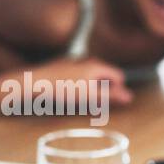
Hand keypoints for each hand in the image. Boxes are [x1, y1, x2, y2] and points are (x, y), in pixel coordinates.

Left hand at [18, 57, 132, 106]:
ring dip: (92, 89)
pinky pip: (79, 76)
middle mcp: (86, 59)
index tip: (109, 102)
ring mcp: (73, 61)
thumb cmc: (63, 89)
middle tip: (96, 104)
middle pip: (105, 75)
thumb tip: (130, 97)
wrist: (33, 82)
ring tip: (81, 100)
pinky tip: (69, 94)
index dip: (118, 90)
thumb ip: (111, 96)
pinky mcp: (61, 66)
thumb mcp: (90, 96)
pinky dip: (79, 85)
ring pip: (91, 76)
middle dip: (104, 90)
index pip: (118, 76)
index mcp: (96, 65)